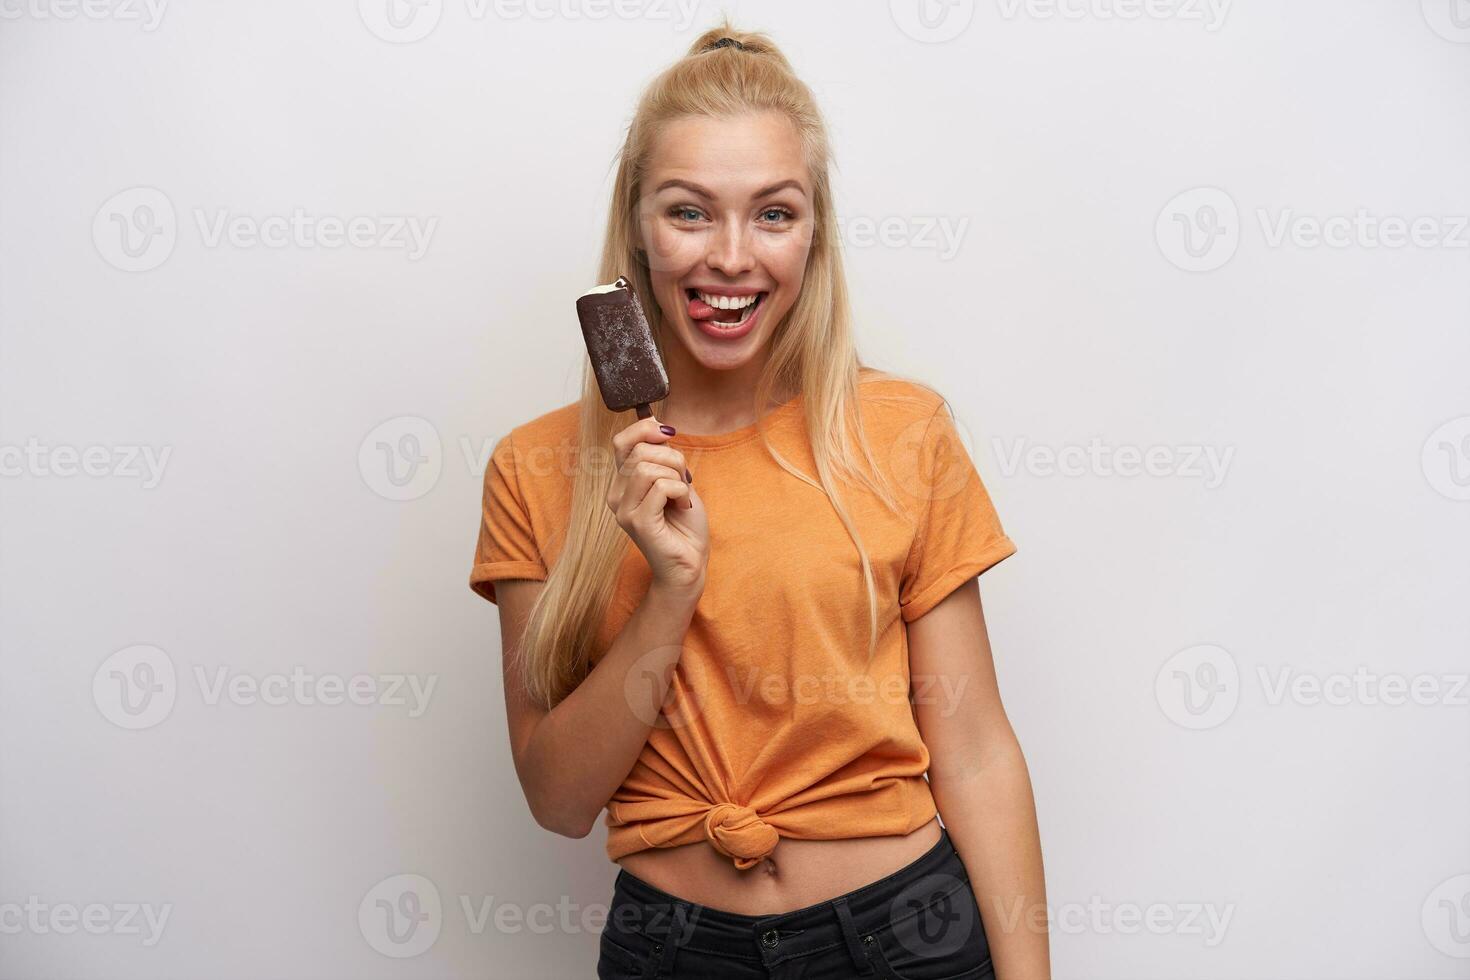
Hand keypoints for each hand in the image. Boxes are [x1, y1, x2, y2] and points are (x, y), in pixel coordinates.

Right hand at [606, 415, 707, 596]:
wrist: (689, 563)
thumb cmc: (683, 524)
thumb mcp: (674, 480)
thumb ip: (662, 456)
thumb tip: (656, 423)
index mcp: (622, 484)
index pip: (621, 442)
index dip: (645, 429)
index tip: (667, 433)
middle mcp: (616, 496)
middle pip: (641, 451)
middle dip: (673, 459)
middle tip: (684, 481)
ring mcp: (623, 510)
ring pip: (648, 467)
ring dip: (676, 477)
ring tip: (682, 497)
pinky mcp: (637, 522)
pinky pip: (660, 486)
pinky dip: (680, 492)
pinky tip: (682, 506)